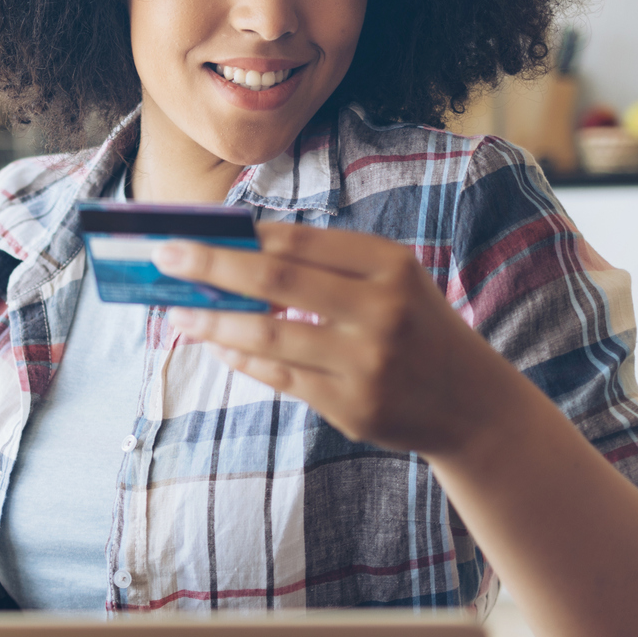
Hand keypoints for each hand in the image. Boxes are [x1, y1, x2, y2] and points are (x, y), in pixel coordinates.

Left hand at [154, 222, 512, 458]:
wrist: (473, 405)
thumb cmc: (417, 330)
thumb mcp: (392, 282)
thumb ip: (326, 268)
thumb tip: (235, 253)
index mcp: (391, 265)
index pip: (299, 242)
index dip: (240, 236)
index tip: (191, 230)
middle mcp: (382, 310)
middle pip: (276, 279)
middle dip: (211, 266)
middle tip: (164, 258)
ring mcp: (366, 362)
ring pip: (268, 335)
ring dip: (214, 322)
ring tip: (179, 312)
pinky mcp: (352, 406)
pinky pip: (280, 377)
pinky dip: (242, 359)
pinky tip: (216, 346)